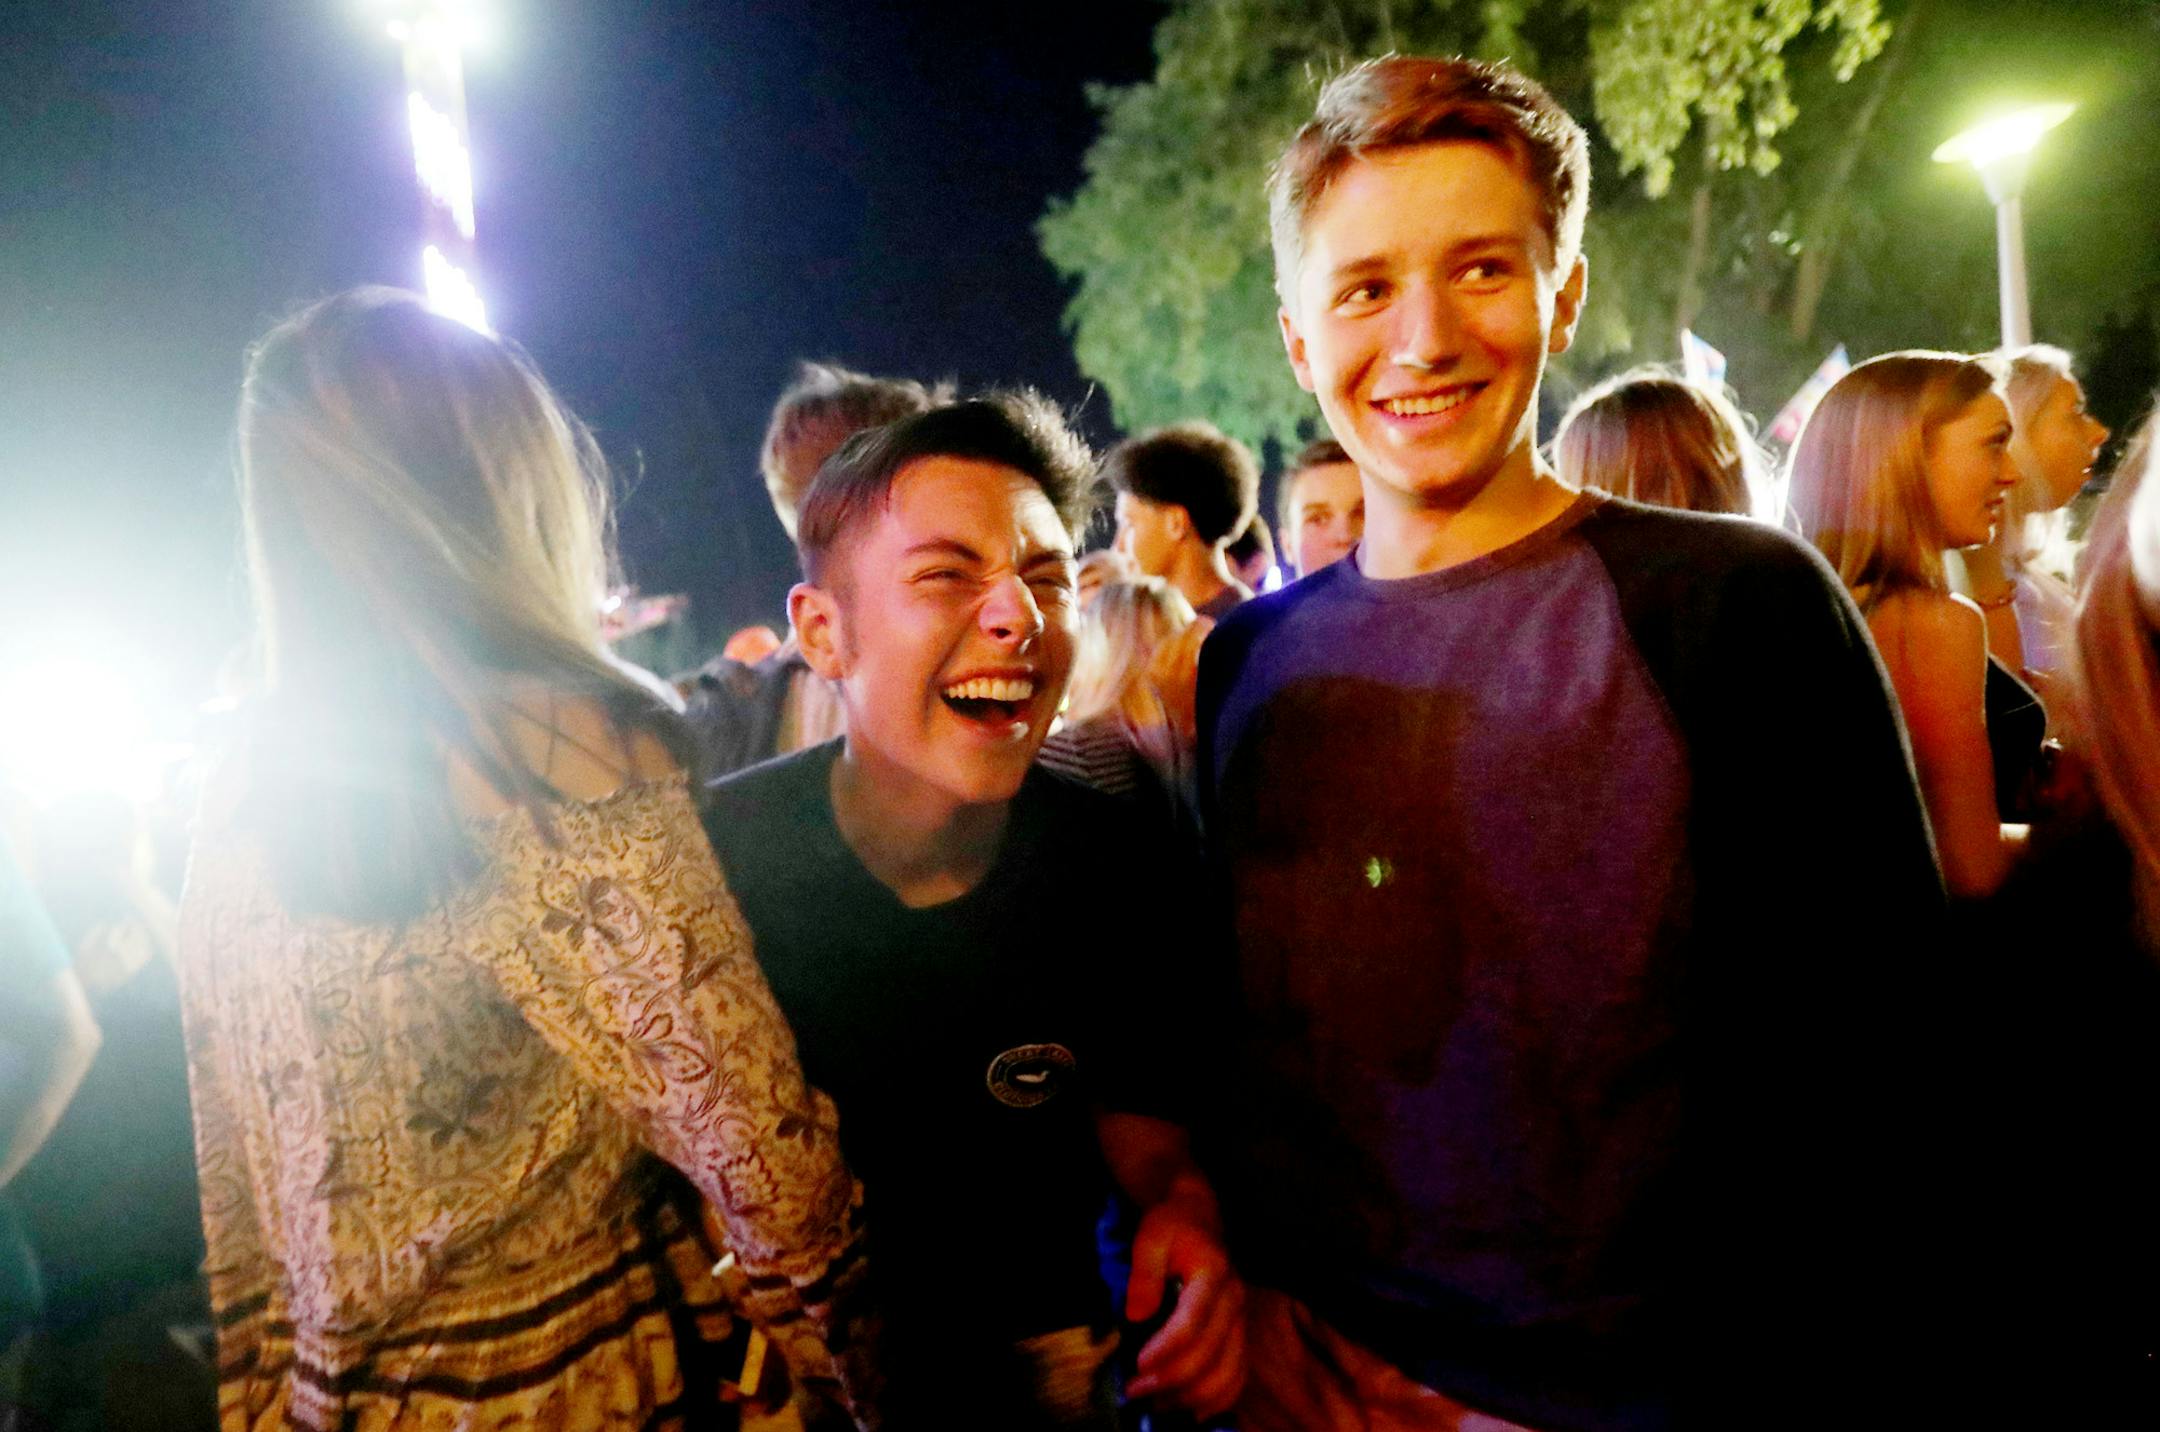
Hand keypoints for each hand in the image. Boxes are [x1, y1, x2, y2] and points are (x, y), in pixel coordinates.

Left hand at [1123, 1190, 1246, 1416]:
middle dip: (1170, 1380)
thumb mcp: (1151, 1235)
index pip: (1193, 1322)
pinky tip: (1189, 1411)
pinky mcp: (1241, 1336)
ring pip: (1227, 1374)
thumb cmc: (1173, 1226)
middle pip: (1210, 1355)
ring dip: (1191, 1397)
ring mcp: (1241, 1321)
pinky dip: (1217, 1400)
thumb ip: (1144, 1272)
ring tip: (1155, 1405)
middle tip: (1134, 1391)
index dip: (1166, 1349)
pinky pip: (1238, 1377)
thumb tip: (1137, 1314)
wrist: (1201, 1217)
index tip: (1137, 1365)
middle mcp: (1234, 1301)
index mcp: (1213, 1274)